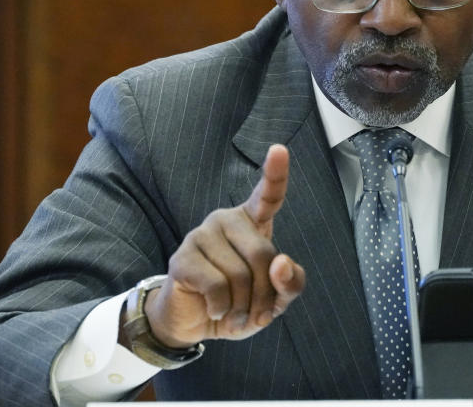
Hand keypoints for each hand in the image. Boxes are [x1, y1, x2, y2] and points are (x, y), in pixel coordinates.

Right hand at [142, 144, 305, 347]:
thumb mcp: (274, 300)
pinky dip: (222, 308)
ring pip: (239, 275)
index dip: (275, 173)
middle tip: (258, 314)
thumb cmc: (239, 302)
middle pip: (262, 254)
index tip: (279, 149)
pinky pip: (216, 286)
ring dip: (244, 308)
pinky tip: (215, 310)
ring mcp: (202, 235)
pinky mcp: (183, 257)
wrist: (195, 324)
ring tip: (235, 315)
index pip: (268, 195)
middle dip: (265, 294)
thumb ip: (290, 283)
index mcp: (252, 222)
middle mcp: (226, 220)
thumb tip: (282, 265)